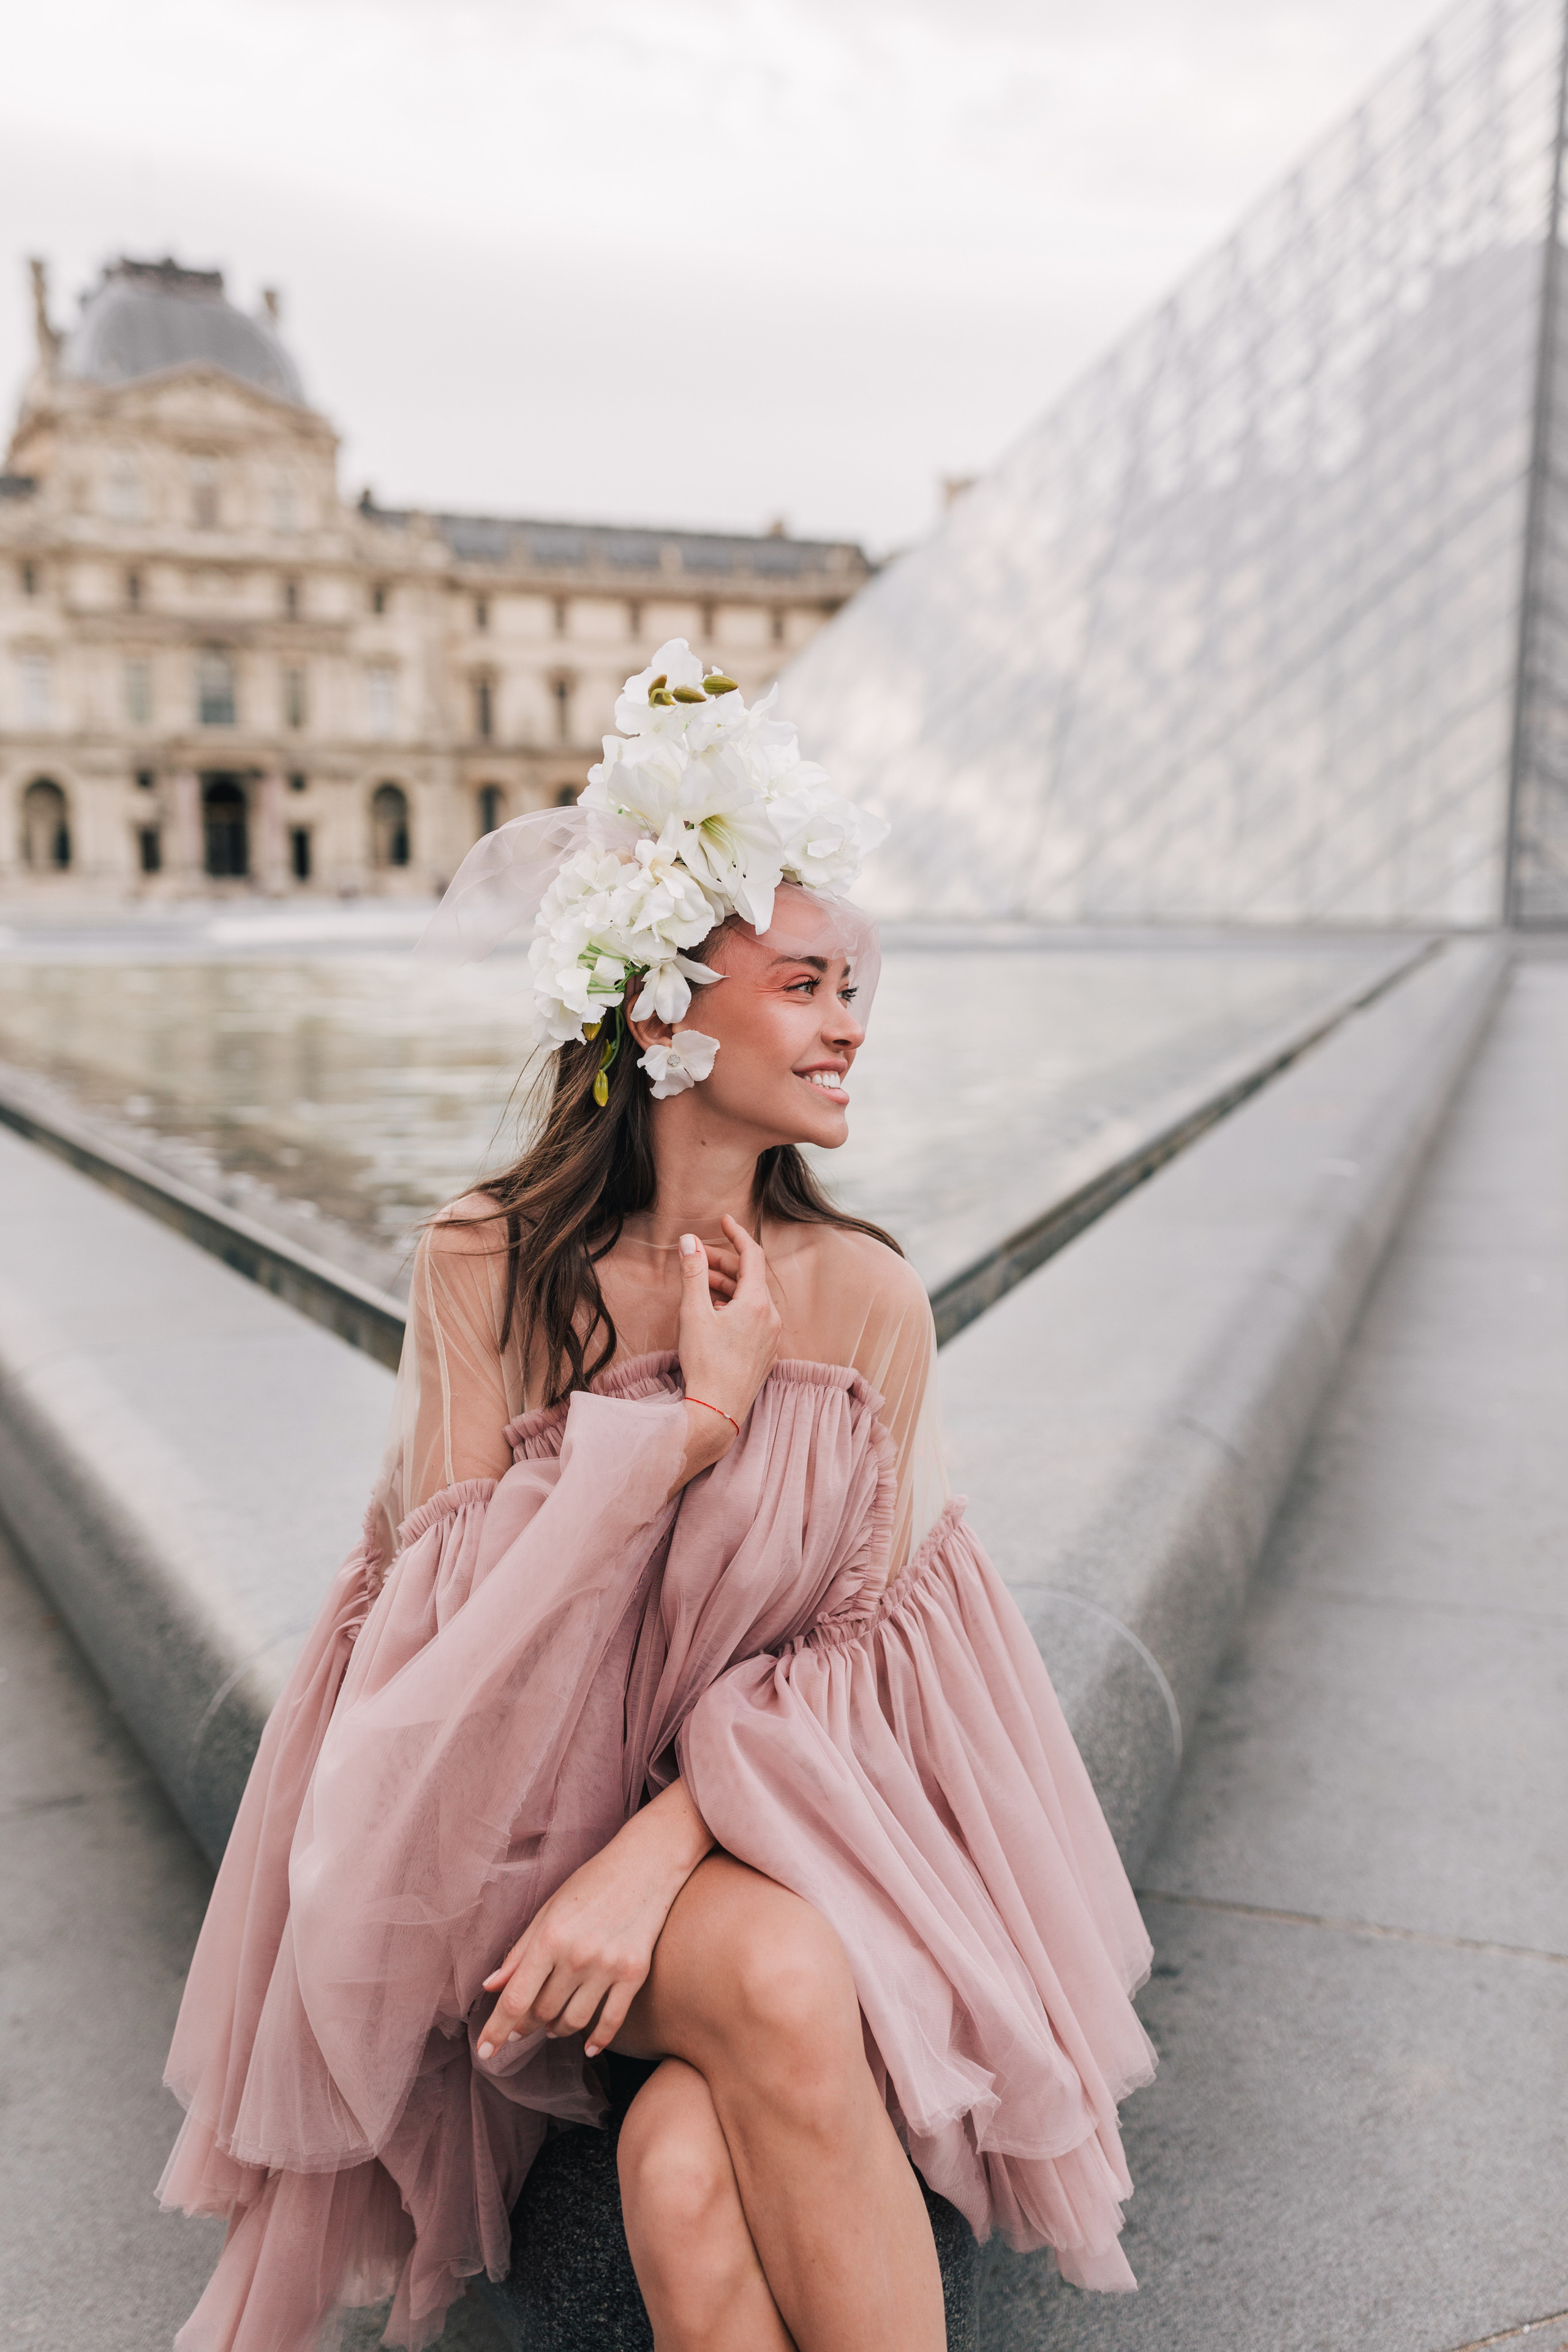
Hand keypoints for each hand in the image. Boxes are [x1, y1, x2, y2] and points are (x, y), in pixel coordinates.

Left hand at [478, 1781, 713, 2061]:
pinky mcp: (635, 1973)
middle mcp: (576, 1955)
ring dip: (558, 2030)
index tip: (485, 2052)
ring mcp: (608, 1966)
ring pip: (573, 2022)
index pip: (516, 1998)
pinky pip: (612, 2021)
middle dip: (528, 2024)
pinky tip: (589, 2046)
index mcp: (549, 1936)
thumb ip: (519, 1951)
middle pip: (542, 2012)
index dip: (496, 2029)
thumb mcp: (548, 1910)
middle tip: (525, 2024)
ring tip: (553, 2026)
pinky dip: (598, 2040)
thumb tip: (491, 1987)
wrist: (646, 1864)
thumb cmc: (591, 1883)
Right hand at [676, 1216, 780, 1476]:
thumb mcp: (693, 1313)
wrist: (718, 1412)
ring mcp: (771, 1338)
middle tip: (699, 1257)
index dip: (737, 1233)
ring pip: (752, 1299)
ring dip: (728, 1286)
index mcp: (758, 1303)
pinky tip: (714, 1314)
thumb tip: (689, 1240)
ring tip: (701, 1286)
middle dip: (725, 1262)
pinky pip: (754, 1318)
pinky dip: (735, 1307)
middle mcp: (771, 1318)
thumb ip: (693, 1273)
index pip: (753, 1255)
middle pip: (751, 1277)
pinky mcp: (765, 1354)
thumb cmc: (705, 1363)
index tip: (724, 1220)